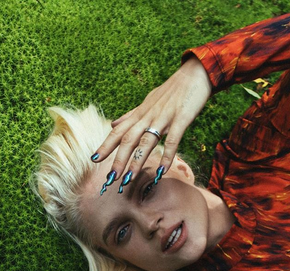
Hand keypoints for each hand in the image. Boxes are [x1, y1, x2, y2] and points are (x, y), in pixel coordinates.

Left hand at [92, 55, 212, 190]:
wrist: (195, 73)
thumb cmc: (173, 90)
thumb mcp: (148, 102)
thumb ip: (131, 116)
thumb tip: (113, 124)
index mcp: (140, 113)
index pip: (119, 131)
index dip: (106, 145)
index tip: (94, 159)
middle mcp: (148, 116)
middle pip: (129, 139)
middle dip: (118, 159)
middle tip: (110, 178)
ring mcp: (164, 118)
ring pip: (146, 142)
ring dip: (137, 161)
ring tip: (129, 178)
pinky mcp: (181, 119)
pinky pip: (172, 140)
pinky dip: (167, 156)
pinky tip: (162, 171)